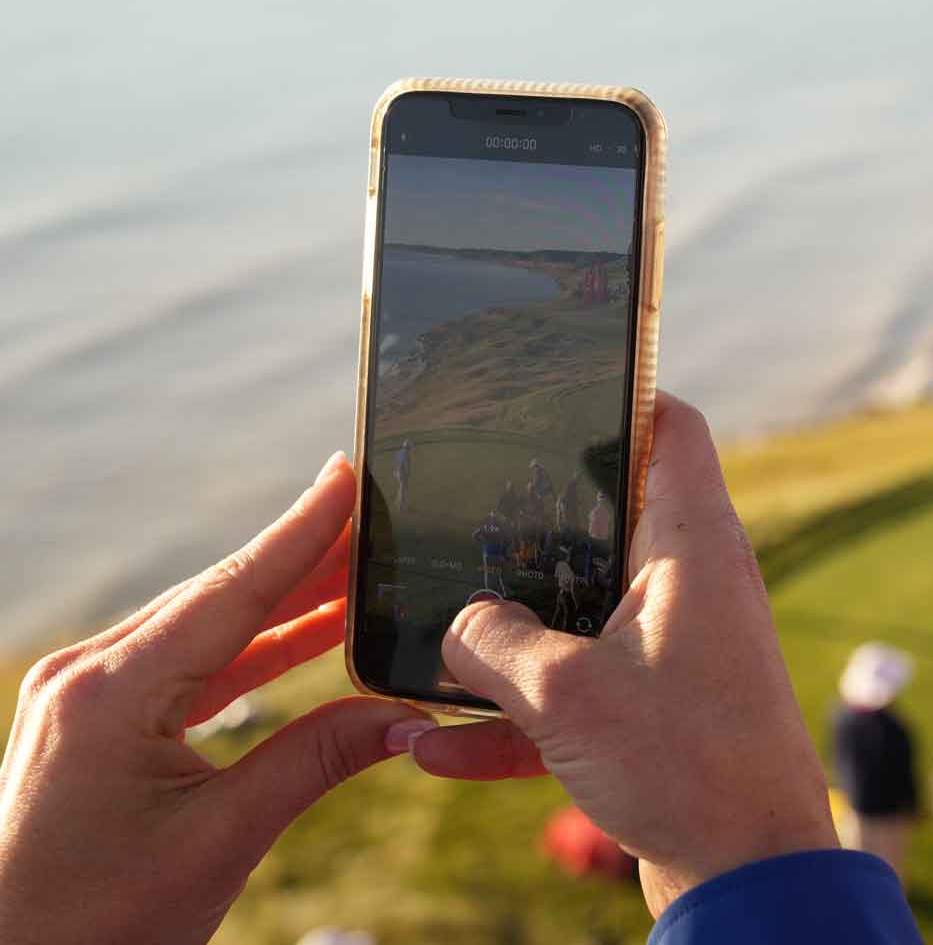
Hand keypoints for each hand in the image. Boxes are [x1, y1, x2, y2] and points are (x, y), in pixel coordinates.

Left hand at [0, 455, 431, 944]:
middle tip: (379, 514)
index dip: (300, 532)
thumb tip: (407, 716)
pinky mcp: (92, 721)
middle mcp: (87, 676)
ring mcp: (83, 695)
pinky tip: (310, 633)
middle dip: (306, 558)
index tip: (349, 474)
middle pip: (220, 597)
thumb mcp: (220, 841)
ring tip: (363, 568)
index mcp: (110, 694)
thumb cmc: (96, 924)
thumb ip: (315, 762)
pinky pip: (187, 667)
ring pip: (206, 629)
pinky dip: (252, 650)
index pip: (231, 593)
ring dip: (285, 604)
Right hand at [410, 394, 837, 913]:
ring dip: (505, 638)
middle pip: (604, 521)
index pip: (672, 429)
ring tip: (423, 645)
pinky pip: (575, 694)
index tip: (548, 391)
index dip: (618, 394)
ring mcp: (676, 651)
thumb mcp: (567, 693)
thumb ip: (494, 641)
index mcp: (692, 547)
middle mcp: (691, 587)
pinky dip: (517, 717)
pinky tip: (437, 750)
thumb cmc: (687, 768)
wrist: (748, 880)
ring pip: (576, 615)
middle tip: (449, 516)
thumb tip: (455, 624)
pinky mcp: (659, 714)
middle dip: (522, 528)